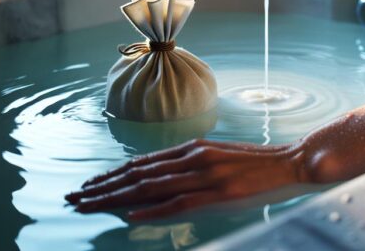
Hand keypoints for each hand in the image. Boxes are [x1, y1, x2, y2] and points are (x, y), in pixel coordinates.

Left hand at [65, 139, 306, 220]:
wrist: (291, 162)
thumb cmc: (256, 163)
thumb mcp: (218, 157)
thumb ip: (189, 165)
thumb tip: (160, 176)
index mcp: (192, 149)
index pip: (142, 163)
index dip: (112, 175)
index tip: (89, 184)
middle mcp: (192, 158)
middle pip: (137, 175)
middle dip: (102, 187)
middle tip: (73, 197)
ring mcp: (204, 175)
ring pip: (149, 188)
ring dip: (115, 198)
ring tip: (88, 205)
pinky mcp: (218, 194)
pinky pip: (178, 204)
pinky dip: (152, 211)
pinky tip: (130, 215)